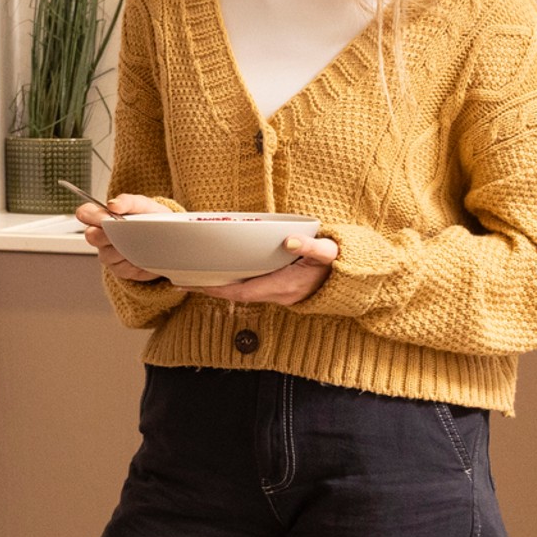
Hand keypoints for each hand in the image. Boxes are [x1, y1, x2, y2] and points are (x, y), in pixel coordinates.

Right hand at [76, 192, 167, 283]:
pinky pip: (122, 267)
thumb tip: (112, 204)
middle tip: (125, 230)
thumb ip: (128, 201)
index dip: (90, 215)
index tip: (106, 216)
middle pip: (92, 236)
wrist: (169, 239)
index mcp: (102, 217)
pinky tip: (143, 254)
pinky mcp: (120, 270)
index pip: (85, 213)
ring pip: (108, 253)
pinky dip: (134, 260)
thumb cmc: (153, 219)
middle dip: (109, 232)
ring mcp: (108, 254)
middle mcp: (101, 237)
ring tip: (141, 242)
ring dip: (124, 247)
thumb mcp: (144, 205)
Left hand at [193, 235, 337, 306]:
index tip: (193, 284)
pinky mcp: (282, 290)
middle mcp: (279, 294)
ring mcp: (280, 294)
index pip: (242, 291)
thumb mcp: (327, 251)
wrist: (355, 278)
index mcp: (285, 285)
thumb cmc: (340, 261)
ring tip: (194, 276)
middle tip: (181, 280)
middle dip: (209, 288)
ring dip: (220, 286)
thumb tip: (287, 241)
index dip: (216, 288)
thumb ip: (309, 246)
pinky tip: (222, 273)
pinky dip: (234, 283)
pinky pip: (251, 289)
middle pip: (236, 294)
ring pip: (242, 292)